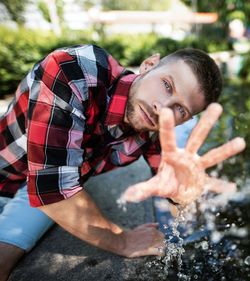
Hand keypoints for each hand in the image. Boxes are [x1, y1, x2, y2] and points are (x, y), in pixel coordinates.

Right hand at [119, 223, 164, 256]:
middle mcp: (154, 235)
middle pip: (164, 241)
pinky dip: (160, 253)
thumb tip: (158, 224)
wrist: (124, 241)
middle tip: (156, 246)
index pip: (162, 235)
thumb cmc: (132, 234)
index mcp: (152, 230)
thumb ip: (151, 225)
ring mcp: (152, 243)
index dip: (160, 239)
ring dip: (161, 248)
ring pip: (163, 246)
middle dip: (161, 243)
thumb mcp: (141, 226)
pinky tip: (157, 253)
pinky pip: (160, 252)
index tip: (156, 242)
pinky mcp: (149, 250)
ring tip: (156, 250)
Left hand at [121, 103, 245, 205]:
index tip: (166, 109)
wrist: (177, 191)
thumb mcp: (155, 186)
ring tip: (241, 142)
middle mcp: (186, 156)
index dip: (167, 126)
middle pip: (197, 137)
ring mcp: (197, 166)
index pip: (168, 138)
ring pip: (212, 155)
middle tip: (217, 106)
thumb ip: (142, 189)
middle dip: (206, 123)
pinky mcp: (204, 179)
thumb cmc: (165, 183)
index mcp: (171, 155)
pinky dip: (222, 187)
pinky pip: (215, 183)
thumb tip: (126, 196)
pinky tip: (232, 188)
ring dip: (225, 149)